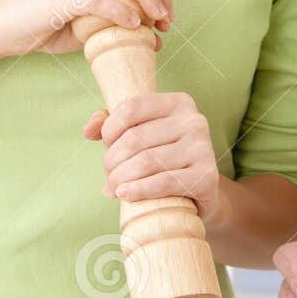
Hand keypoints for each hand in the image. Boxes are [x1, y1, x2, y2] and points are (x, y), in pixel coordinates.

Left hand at [86, 92, 219, 218]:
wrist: (198, 194)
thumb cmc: (163, 160)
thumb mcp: (139, 135)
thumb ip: (111, 124)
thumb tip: (89, 131)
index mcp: (178, 103)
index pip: (131, 107)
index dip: (110, 129)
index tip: (106, 146)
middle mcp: (195, 120)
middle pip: (135, 138)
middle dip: (112, 161)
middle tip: (109, 177)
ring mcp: (203, 148)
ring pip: (146, 161)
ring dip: (120, 179)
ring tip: (114, 189)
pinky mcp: (207, 176)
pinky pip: (164, 182)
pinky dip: (138, 190)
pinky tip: (124, 194)